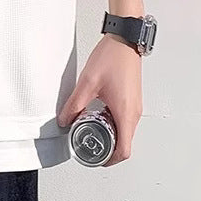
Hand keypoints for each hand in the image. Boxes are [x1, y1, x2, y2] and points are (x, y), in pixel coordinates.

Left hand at [56, 33, 141, 165]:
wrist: (125, 41)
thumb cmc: (112, 58)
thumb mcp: (88, 83)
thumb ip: (75, 104)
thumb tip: (64, 119)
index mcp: (126, 113)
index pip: (124, 150)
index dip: (110, 160)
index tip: (96, 158)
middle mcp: (134, 113)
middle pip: (124, 143)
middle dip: (106, 147)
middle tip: (88, 142)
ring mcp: (135, 106)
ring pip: (124, 131)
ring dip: (109, 134)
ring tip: (90, 125)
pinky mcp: (132, 99)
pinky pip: (124, 119)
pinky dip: (112, 122)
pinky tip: (97, 112)